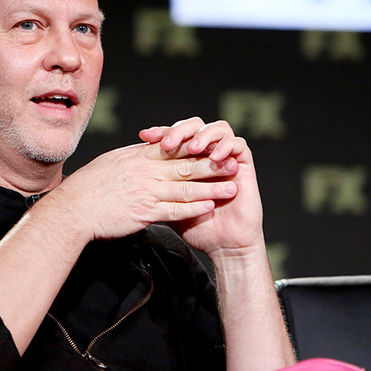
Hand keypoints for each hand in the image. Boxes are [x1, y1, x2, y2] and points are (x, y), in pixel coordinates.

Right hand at [39, 129, 240, 242]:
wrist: (74, 209)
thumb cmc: (89, 186)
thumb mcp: (112, 162)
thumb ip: (134, 156)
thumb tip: (150, 147)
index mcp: (138, 157)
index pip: (173, 149)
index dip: (197, 148)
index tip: (216, 148)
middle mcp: (144, 172)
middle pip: (186, 166)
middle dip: (213, 166)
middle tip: (234, 164)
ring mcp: (145, 192)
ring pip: (185, 188)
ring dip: (211, 189)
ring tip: (232, 189)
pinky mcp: (144, 212)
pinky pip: (173, 210)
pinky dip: (193, 209)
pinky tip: (209, 208)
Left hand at [138, 117, 263, 257]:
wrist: (224, 244)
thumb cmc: (196, 226)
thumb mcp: (169, 204)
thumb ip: (155, 186)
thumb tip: (126, 173)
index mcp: (189, 160)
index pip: (175, 136)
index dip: (160, 132)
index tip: (144, 135)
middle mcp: (208, 154)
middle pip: (195, 126)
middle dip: (180, 131)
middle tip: (168, 142)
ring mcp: (227, 158)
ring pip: (218, 129)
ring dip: (203, 135)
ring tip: (192, 148)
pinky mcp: (244, 165)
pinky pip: (239, 145)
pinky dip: (226, 147)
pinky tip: (214, 156)